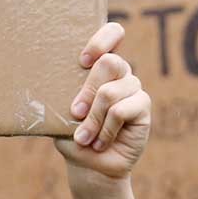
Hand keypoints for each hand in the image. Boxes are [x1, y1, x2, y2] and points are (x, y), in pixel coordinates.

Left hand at [55, 22, 149, 181]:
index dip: (102, 40)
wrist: (89, 164)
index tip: (83, 60)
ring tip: (84, 138)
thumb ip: (61, 97)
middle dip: (87, 91)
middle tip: (75, 113)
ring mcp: (133, 88)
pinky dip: (106, 130)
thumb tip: (55, 89)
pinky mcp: (143, 106)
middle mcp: (119, 72)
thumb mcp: (60, 115)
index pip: (113, 34)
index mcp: (98, 66)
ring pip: (110, 92)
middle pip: (110, 62)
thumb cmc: (72, 134)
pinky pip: (121, 111)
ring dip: (93, 120)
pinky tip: (101, 142)